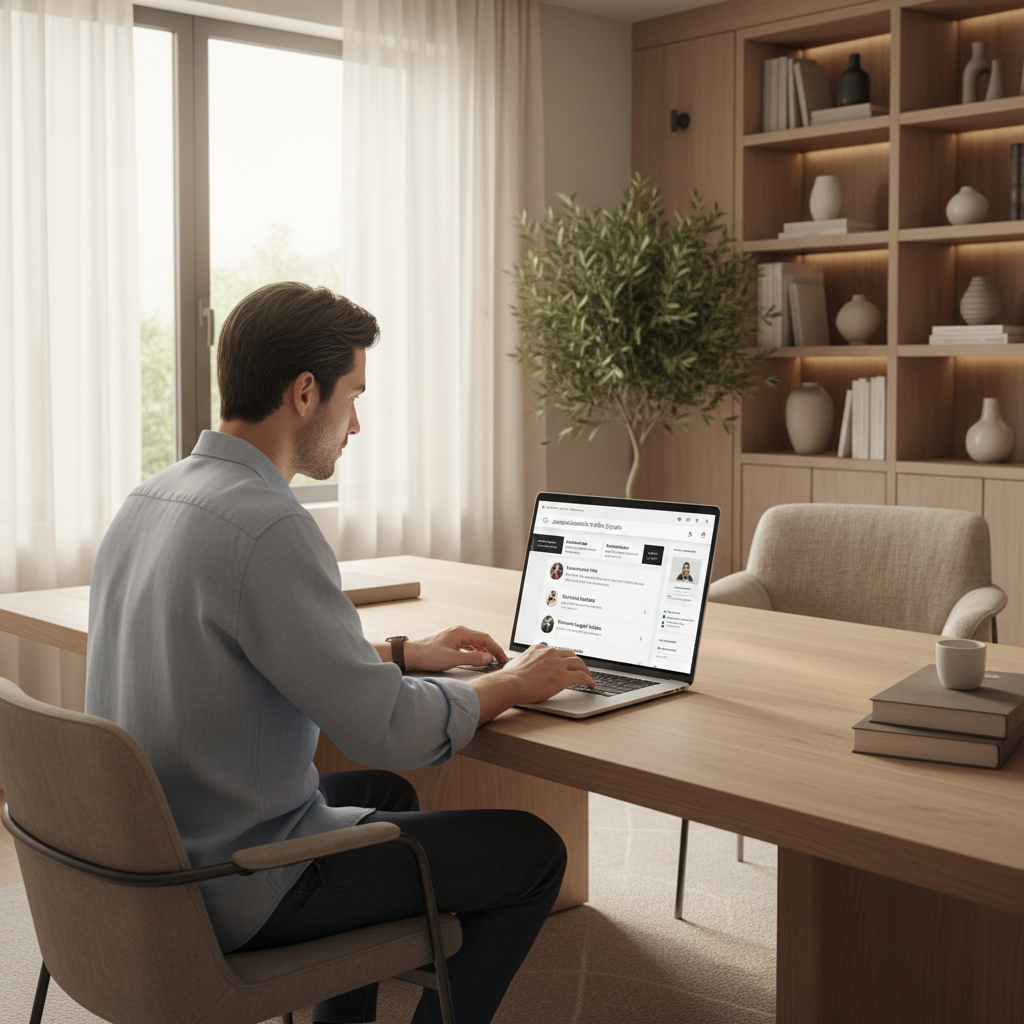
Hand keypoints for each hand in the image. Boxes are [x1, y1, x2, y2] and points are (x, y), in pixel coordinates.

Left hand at [401, 625, 506, 672]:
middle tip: (501, 661)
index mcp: (461, 632)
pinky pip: (467, 644)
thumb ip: (473, 659)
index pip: (486, 638)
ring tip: (491, 660)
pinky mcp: (449, 641)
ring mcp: (454, 635)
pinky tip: (476, 657)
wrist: (410, 654)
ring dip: (484, 650)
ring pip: (474, 642)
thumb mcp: (453, 659)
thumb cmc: (428, 655)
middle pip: (481, 639)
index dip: (496, 649)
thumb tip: (489, 658)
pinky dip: (475, 651)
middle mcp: (459, 631)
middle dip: (492, 649)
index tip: (503, 659)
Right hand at [470, 644, 592, 724]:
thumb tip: (521, 666)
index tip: (566, 661)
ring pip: (579, 663)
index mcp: (539, 649)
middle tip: (580, 667)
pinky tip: (591, 683)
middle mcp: (550, 653)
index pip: (557, 650)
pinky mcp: (563, 676)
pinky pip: (581, 676)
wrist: (510, 684)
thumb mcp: (517, 662)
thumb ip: (525, 662)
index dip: (564, 657)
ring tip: (588, 675)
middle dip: (577, 661)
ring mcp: (558, 664)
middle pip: (571, 654)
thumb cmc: (510, 678)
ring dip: (585, 670)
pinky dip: (589, 679)